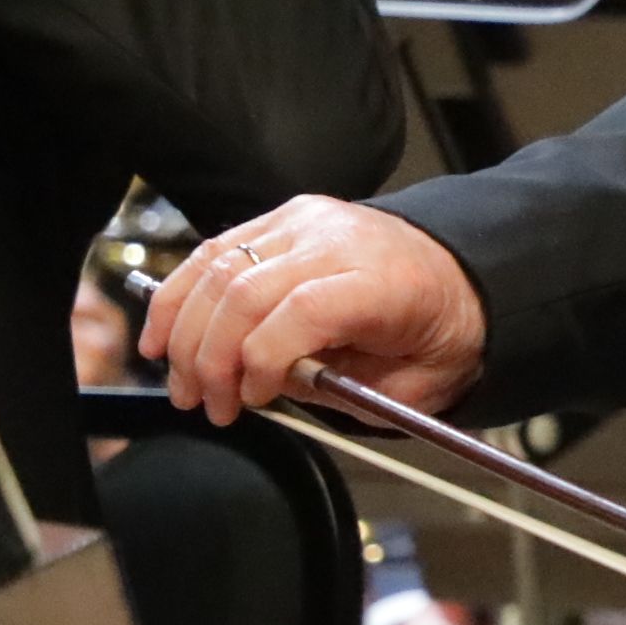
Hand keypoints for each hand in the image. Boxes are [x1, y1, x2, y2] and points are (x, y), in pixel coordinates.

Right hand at [138, 198, 487, 424]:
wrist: (462, 278)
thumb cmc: (439, 333)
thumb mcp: (413, 385)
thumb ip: (342, 390)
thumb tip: (268, 387)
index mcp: (384, 280)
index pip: (303, 310)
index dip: (262, 361)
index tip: (252, 401)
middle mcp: (338, 239)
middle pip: (246, 289)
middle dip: (211, 357)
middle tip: (206, 405)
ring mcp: (305, 222)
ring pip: (218, 267)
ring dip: (184, 331)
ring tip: (181, 384)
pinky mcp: (281, 219)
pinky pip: (214, 252)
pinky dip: (180, 295)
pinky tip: (163, 337)